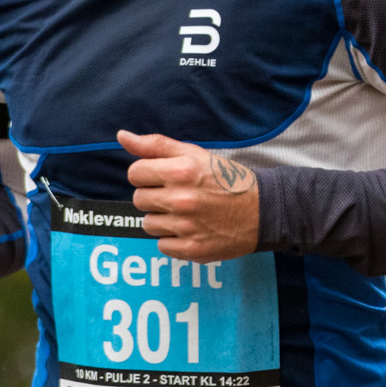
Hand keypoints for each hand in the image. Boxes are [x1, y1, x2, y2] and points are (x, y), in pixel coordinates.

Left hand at [121, 130, 260, 261]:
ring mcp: (186, 227)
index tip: (163, 178)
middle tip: (178, 195)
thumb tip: (122, 136)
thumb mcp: (195, 154)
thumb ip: (156, 146)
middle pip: (139, 199)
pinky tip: (192, 229)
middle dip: (154, 196)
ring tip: (186, 213)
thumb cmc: (227, 179)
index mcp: (181, 171)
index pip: (135, 173)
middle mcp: (182, 199)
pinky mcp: (192, 249)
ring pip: (148, 223)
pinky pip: (162, 245)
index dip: (147, 174)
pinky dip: (174, 239)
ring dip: (163, 219)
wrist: (263, 210)